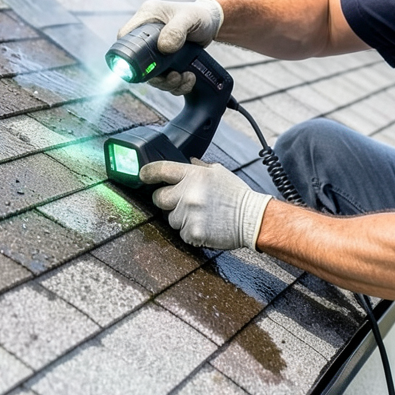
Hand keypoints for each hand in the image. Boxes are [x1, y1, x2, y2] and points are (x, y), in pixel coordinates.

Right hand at [117, 0, 223, 94]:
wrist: (212, 24)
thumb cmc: (199, 15)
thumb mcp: (189, 17)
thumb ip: (176, 29)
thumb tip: (164, 47)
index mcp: (146, 18)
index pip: (124, 37)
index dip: (126, 54)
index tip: (141, 67)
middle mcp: (147, 36)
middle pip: (137, 63)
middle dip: (155, 77)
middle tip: (173, 77)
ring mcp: (156, 52)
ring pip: (152, 76)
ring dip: (168, 83)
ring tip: (185, 77)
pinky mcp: (166, 62)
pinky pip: (165, 80)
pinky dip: (177, 85)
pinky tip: (189, 78)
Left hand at [140, 159, 271, 249]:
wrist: (252, 218)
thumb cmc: (236, 195)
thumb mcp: (218, 172)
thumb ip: (199, 167)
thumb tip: (187, 161)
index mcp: (193, 175)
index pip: (160, 169)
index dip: (147, 172)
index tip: (142, 175)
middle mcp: (188, 193)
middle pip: (158, 197)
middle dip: (166, 199)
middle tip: (181, 201)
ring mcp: (189, 214)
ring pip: (170, 217)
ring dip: (180, 217)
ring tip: (200, 214)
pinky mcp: (192, 232)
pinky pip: (180, 232)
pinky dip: (189, 231)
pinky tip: (204, 225)